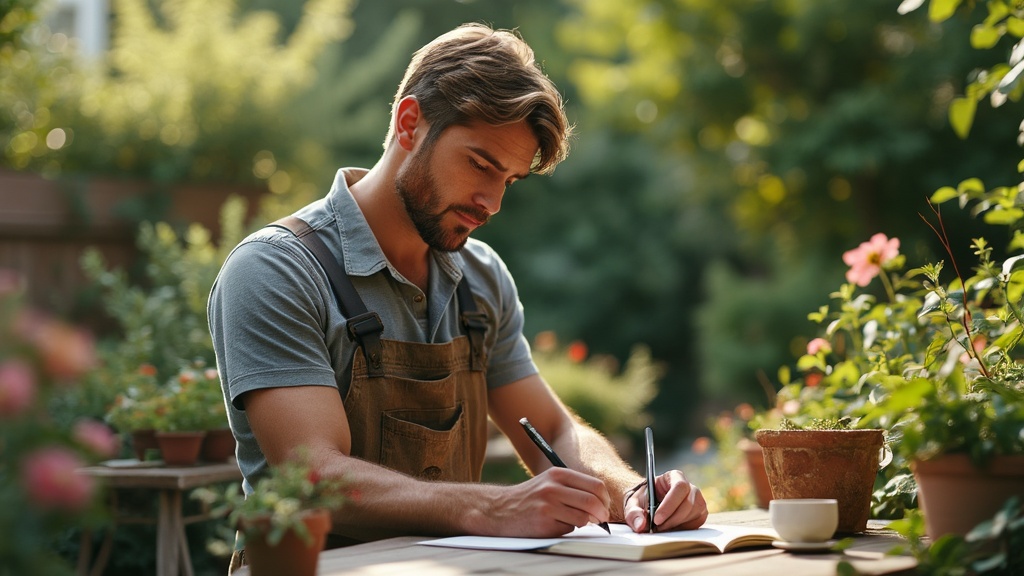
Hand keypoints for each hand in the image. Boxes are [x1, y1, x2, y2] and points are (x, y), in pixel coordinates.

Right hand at [482, 467, 611, 537]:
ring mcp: (548, 506)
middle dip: (602, 514)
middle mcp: (552, 488)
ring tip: (571, 520)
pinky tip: (554, 524)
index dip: (605, 499)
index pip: (595, 485)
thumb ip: (573, 487)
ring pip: (583, 518)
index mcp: (557, 474)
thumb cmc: (530, 497)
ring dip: (583, 522)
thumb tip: (602, 502)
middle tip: (601, 519)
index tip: (605, 507)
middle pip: (592, 501)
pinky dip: (567, 529)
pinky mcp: (544, 524)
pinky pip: (568, 529)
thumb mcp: (549, 482)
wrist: (499, 509)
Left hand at [623, 469, 707, 532]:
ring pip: (694, 514)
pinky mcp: (699, 514)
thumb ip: (633, 513)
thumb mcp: (633, 503)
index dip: (669, 504)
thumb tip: (640, 525)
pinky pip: (697, 523)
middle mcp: (689, 487)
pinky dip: (683, 529)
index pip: (679, 487)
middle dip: (672, 519)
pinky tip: (671, 528)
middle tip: (657, 528)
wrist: (648, 505)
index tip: (656, 519)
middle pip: (689, 502)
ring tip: (662, 528)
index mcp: (674, 476)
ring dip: (677, 525)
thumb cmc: (643, 500)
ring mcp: (697, 500)